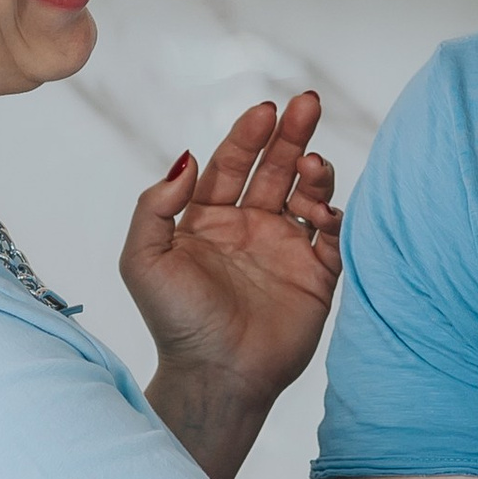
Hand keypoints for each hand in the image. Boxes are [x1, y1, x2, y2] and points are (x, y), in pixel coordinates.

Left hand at [121, 91, 342, 412]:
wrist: (217, 376)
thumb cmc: (175, 322)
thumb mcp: (143, 259)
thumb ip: (155, 205)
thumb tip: (187, 157)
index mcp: (208, 220)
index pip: (232, 164)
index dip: (249, 135)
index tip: (266, 110)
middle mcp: (249, 228)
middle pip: (275, 167)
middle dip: (292, 134)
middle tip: (308, 102)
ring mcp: (285, 249)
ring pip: (308, 193)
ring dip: (314, 172)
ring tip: (313, 165)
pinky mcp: (316, 276)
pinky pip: (334, 234)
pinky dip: (334, 213)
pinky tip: (321, 209)